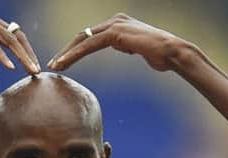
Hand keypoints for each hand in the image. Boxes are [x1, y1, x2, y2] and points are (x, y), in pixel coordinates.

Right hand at [0, 6, 40, 81]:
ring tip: (30, 70)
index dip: (24, 53)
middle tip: (36, 71)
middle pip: (16, 37)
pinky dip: (1, 55)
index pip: (14, 39)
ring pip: (7, 39)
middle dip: (28, 55)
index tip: (32, 69)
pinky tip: (9, 66)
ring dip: (20, 56)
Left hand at [47, 13, 180, 71]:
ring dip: (67, 54)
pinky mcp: (115, 33)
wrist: (173, 53)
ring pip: (83, 39)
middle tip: (53, 64)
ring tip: (55, 66)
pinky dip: (75, 54)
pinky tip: (64, 63)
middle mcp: (115, 20)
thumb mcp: (139, 48)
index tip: (64, 62)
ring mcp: (115, 25)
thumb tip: (122, 46)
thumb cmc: (160, 55)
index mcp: (119, 23)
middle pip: (83, 35)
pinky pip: (90, 45)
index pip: (91, 36)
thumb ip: (127, 45)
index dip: (75, 49)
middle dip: (67, 50)